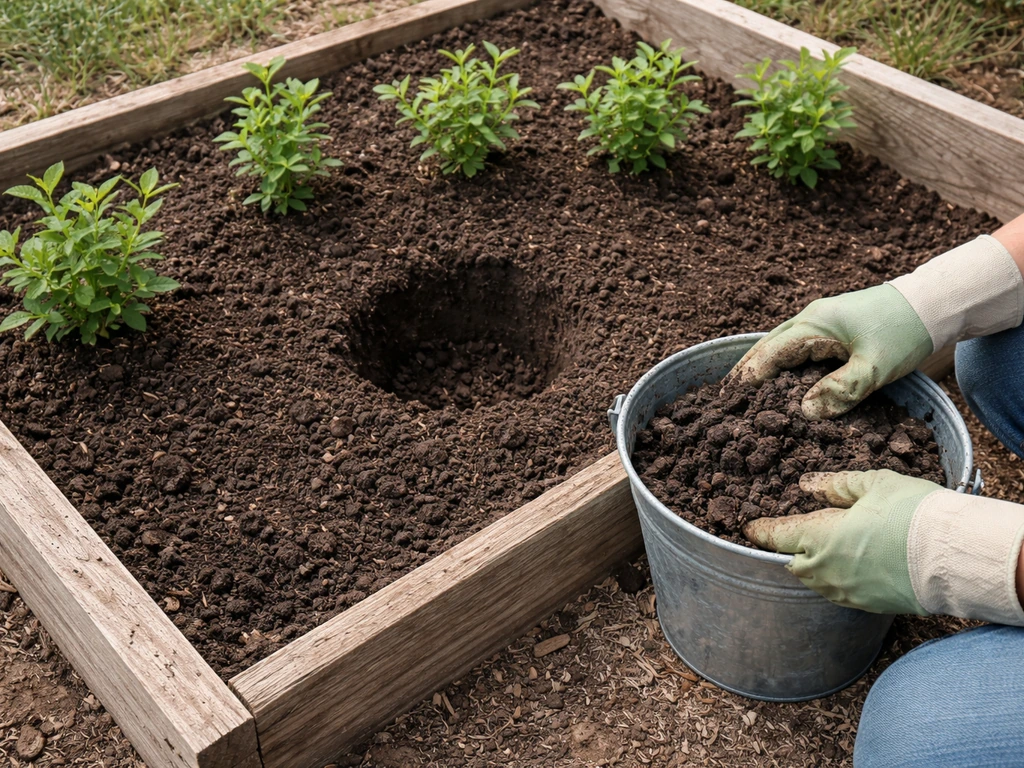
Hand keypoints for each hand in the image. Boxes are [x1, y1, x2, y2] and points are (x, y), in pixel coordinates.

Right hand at [730, 284, 931, 419]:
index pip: (770, 355)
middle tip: (723, 396)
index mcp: (814, 326)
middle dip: (744, 370)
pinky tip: (777, 375)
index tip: (730, 402)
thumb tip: (805, 412)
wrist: (933, 303)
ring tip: (741, 387)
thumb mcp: (874, 367)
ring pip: (778, 343)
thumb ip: (840, 390)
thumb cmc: (904, 333)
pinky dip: (778, 360)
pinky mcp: (832, 324)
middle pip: (766, 346)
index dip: (748, 379)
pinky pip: (794, 343)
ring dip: (759, 364)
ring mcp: (820, 319)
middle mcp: (810, 319)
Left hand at [743, 470, 940, 614]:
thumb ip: (837, 486)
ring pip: (816, 583)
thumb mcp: (874, 485)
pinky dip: (836, 581)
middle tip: (788, 539)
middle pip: (793, 564)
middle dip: (788, 552)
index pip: (777, 537)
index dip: (761, 531)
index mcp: (820, 537)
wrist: (954, 555)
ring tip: (818, 552)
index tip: (749, 528)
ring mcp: (848, 592)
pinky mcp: (870, 606)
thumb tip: (808, 485)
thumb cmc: (914, 513)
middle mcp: (827, 569)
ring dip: (812, 568)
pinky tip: (848, 569)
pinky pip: (841, 594)